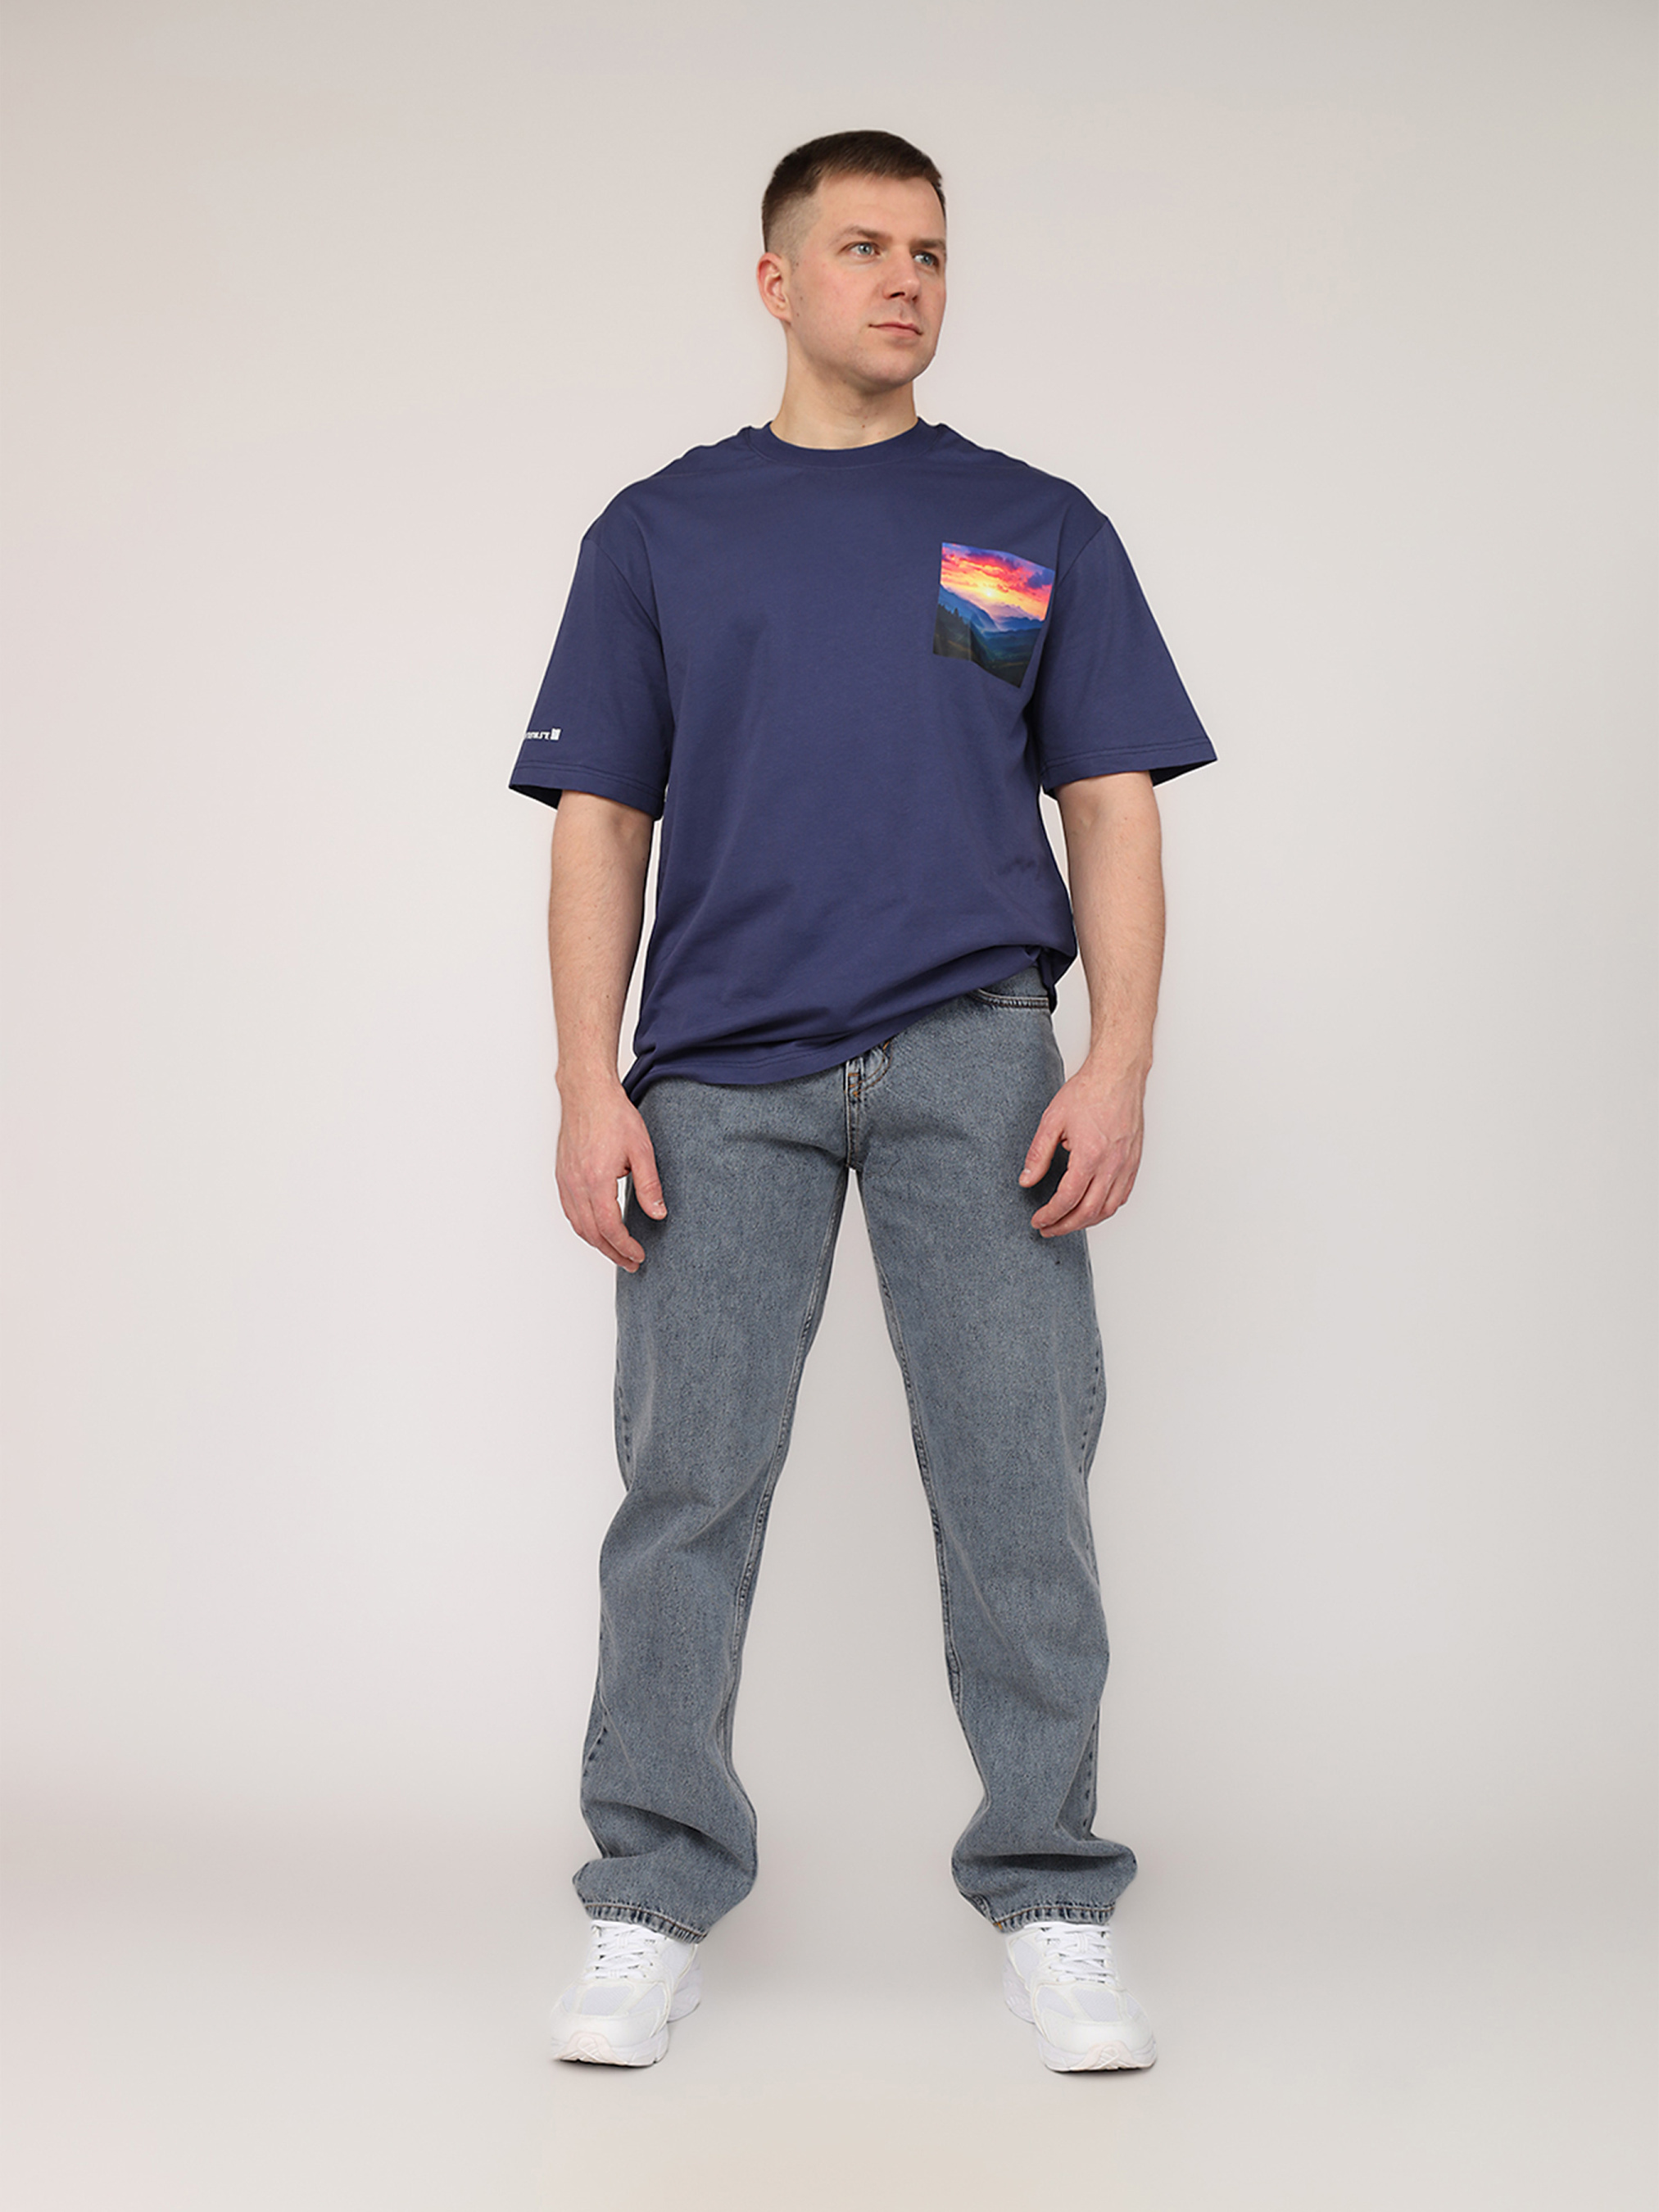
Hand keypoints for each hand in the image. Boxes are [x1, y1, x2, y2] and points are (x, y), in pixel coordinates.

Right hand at [555, 1077, 667, 1270]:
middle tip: (631, 1262)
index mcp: (596, 1180)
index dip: (624, 1246)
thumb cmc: (614, 1116)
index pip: (609, 1227)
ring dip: (597, 1243)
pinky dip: (584, 1227)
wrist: (587, 1094)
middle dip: (612, 1252)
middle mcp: (576, 1184)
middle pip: (591, 1233)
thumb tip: (658, 1214)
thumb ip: (650, 1185)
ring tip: (616, 1251)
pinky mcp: (562, 1175)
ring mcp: (566, 1181)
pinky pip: (570, 1211)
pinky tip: (596, 1229)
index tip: (639, 1255)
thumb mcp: (642, 1150)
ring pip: (578, 1225)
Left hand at [1018, 1060, 1146, 1235]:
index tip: (1037, 1220)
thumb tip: (1026, 1180)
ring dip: (1086, 1222)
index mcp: (1089, 1155)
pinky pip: (1121, 1196)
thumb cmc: (1088, 1092)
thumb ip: (1038, 1154)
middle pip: (1088, 1211)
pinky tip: (1091, 1209)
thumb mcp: (1052, 1120)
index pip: (1068, 1199)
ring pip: (1108, 1208)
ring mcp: (1126, 1165)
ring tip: (1066, 1223)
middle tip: (1048, 1229)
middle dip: (1065, 1226)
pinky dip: (1105, 1210)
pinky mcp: (1133, 1162)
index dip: (1050, 1215)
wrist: (1117, 1075)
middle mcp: (1111, 1164)